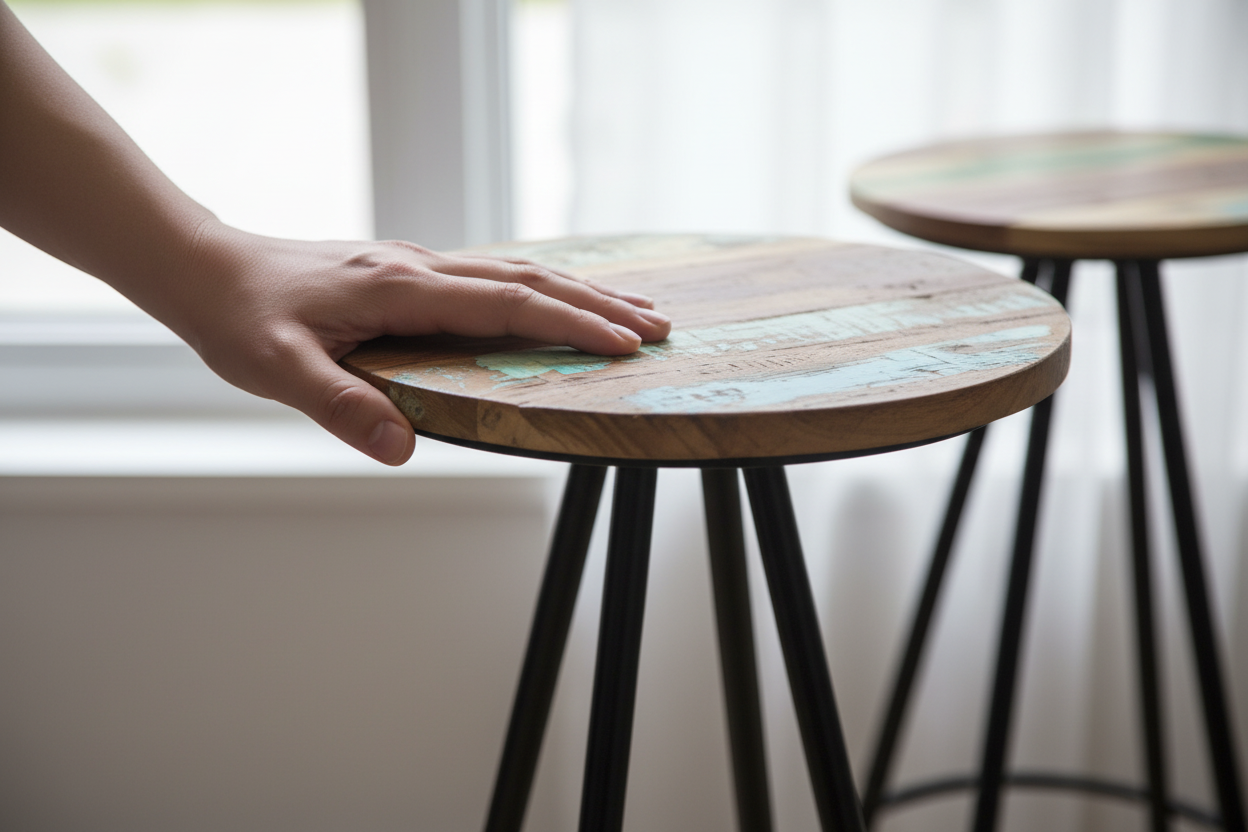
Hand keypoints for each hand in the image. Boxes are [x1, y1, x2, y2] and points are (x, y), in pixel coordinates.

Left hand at [169, 220, 671, 465]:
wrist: (208, 267)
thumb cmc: (240, 317)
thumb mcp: (276, 369)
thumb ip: (339, 405)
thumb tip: (403, 448)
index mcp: (398, 287)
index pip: (504, 303)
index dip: (569, 322)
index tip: (625, 344)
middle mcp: (419, 267)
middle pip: (529, 279)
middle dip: (599, 304)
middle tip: (660, 327)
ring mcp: (418, 264)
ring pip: (517, 271)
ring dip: (580, 290)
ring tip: (634, 311)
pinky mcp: (411, 271)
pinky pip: (493, 275)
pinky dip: (543, 287)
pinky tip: (558, 299)